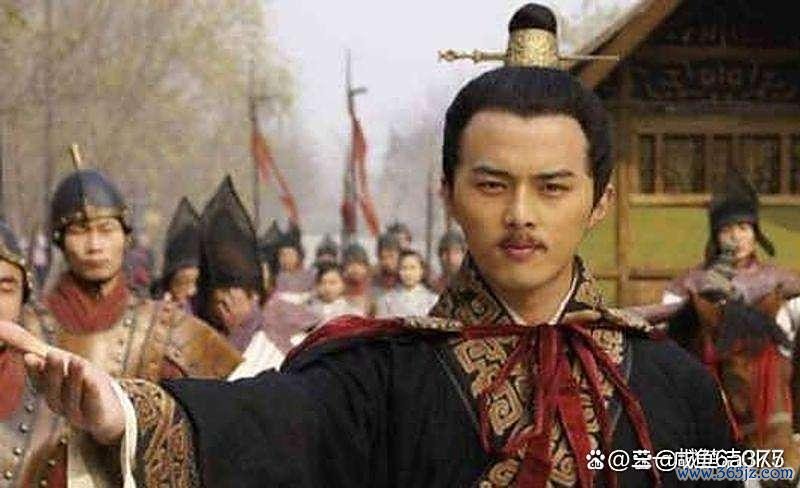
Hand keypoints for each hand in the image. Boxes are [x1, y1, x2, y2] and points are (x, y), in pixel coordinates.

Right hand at [0, 320, 124, 444]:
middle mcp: (58, 402)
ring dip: (73, 379)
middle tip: (53, 354)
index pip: (37, 380)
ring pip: (72, 397)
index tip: (29, 356)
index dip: (34, 370)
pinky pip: (92, 407)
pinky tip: (94, 380)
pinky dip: (92, 393)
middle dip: (52, 372)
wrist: (107, 412)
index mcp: (47, 388)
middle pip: (53, 389)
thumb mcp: (57, 360)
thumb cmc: (77, 381)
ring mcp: (77, 413)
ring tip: (78, 361)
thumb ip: (28, 344)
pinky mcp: (96, 418)